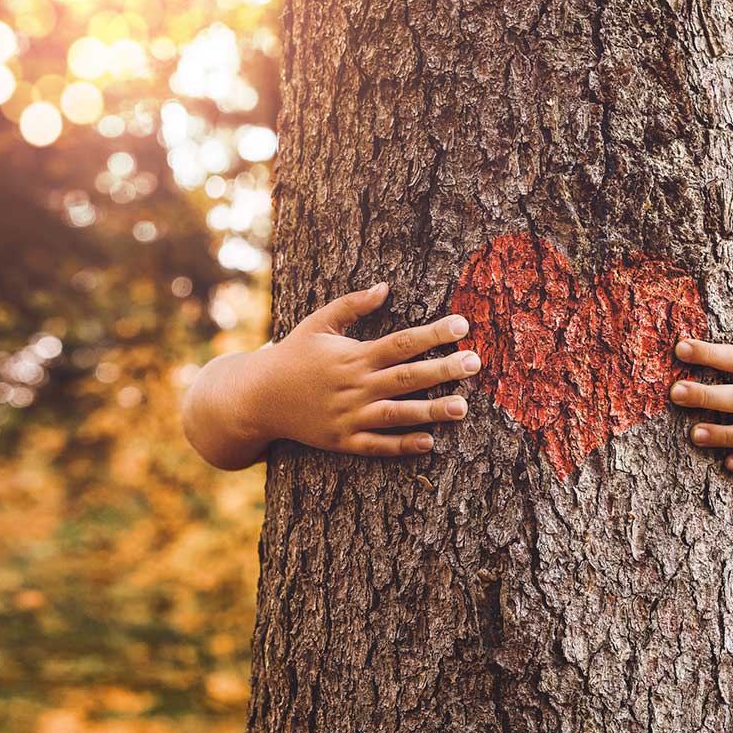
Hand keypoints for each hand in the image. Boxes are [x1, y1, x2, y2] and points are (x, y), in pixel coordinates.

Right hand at [183, 282, 481, 468]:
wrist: (257, 398)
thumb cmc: (293, 355)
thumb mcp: (318, 323)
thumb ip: (352, 305)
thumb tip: (386, 287)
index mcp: (353, 355)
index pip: (401, 342)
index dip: (433, 334)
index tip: (463, 325)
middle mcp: (354, 386)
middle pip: (407, 377)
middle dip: (443, 370)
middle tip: (476, 363)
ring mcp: (349, 416)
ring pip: (397, 414)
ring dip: (431, 411)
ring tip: (463, 407)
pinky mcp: (343, 441)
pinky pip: (377, 445)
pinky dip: (401, 445)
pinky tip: (430, 442)